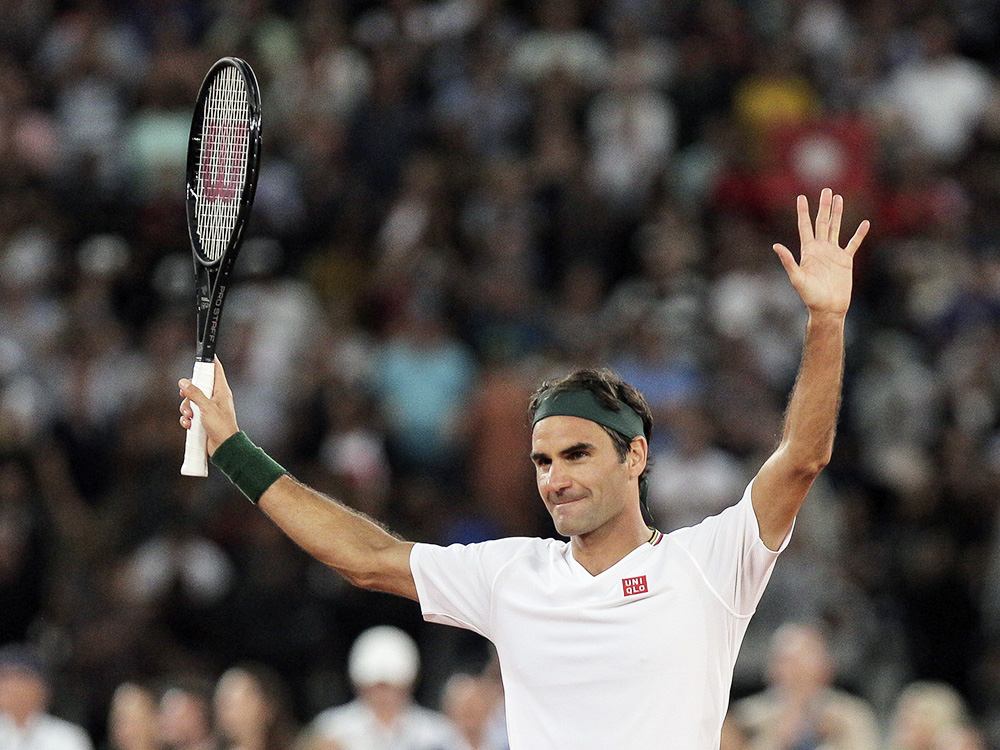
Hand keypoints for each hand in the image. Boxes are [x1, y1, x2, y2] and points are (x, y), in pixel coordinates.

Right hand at [179, 357, 238, 455]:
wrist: (224, 448)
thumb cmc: (221, 427)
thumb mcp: (206, 408)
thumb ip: (195, 394)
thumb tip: (183, 382)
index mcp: (221, 391)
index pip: (216, 370)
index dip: (210, 361)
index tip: (204, 354)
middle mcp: (216, 398)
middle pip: (198, 385)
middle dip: (188, 393)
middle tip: (185, 397)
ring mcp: (209, 409)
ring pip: (192, 401)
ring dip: (186, 409)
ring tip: (188, 417)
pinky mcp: (204, 419)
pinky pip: (191, 414)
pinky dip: (187, 419)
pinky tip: (188, 425)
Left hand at [773, 188, 869, 316]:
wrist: (828, 308)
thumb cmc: (810, 296)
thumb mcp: (797, 278)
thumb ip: (788, 261)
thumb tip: (776, 245)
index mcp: (808, 251)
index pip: (805, 226)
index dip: (803, 212)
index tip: (801, 197)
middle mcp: (820, 249)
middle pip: (822, 222)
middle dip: (823, 206)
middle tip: (826, 189)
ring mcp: (833, 254)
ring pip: (836, 228)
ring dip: (838, 213)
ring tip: (839, 198)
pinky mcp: (845, 261)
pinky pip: (853, 244)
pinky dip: (859, 234)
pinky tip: (865, 223)